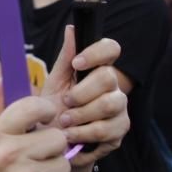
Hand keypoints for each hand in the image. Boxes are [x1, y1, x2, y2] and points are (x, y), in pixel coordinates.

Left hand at [40, 26, 128, 167]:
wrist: (52, 143)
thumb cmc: (53, 109)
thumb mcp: (54, 83)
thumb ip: (65, 58)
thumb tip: (71, 28)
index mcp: (98, 70)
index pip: (111, 49)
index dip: (96, 53)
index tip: (77, 63)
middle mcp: (114, 87)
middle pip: (108, 77)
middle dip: (81, 92)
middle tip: (65, 102)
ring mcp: (120, 110)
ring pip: (109, 104)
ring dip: (81, 115)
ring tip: (64, 122)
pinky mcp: (119, 132)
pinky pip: (107, 130)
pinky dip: (84, 134)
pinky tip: (70, 137)